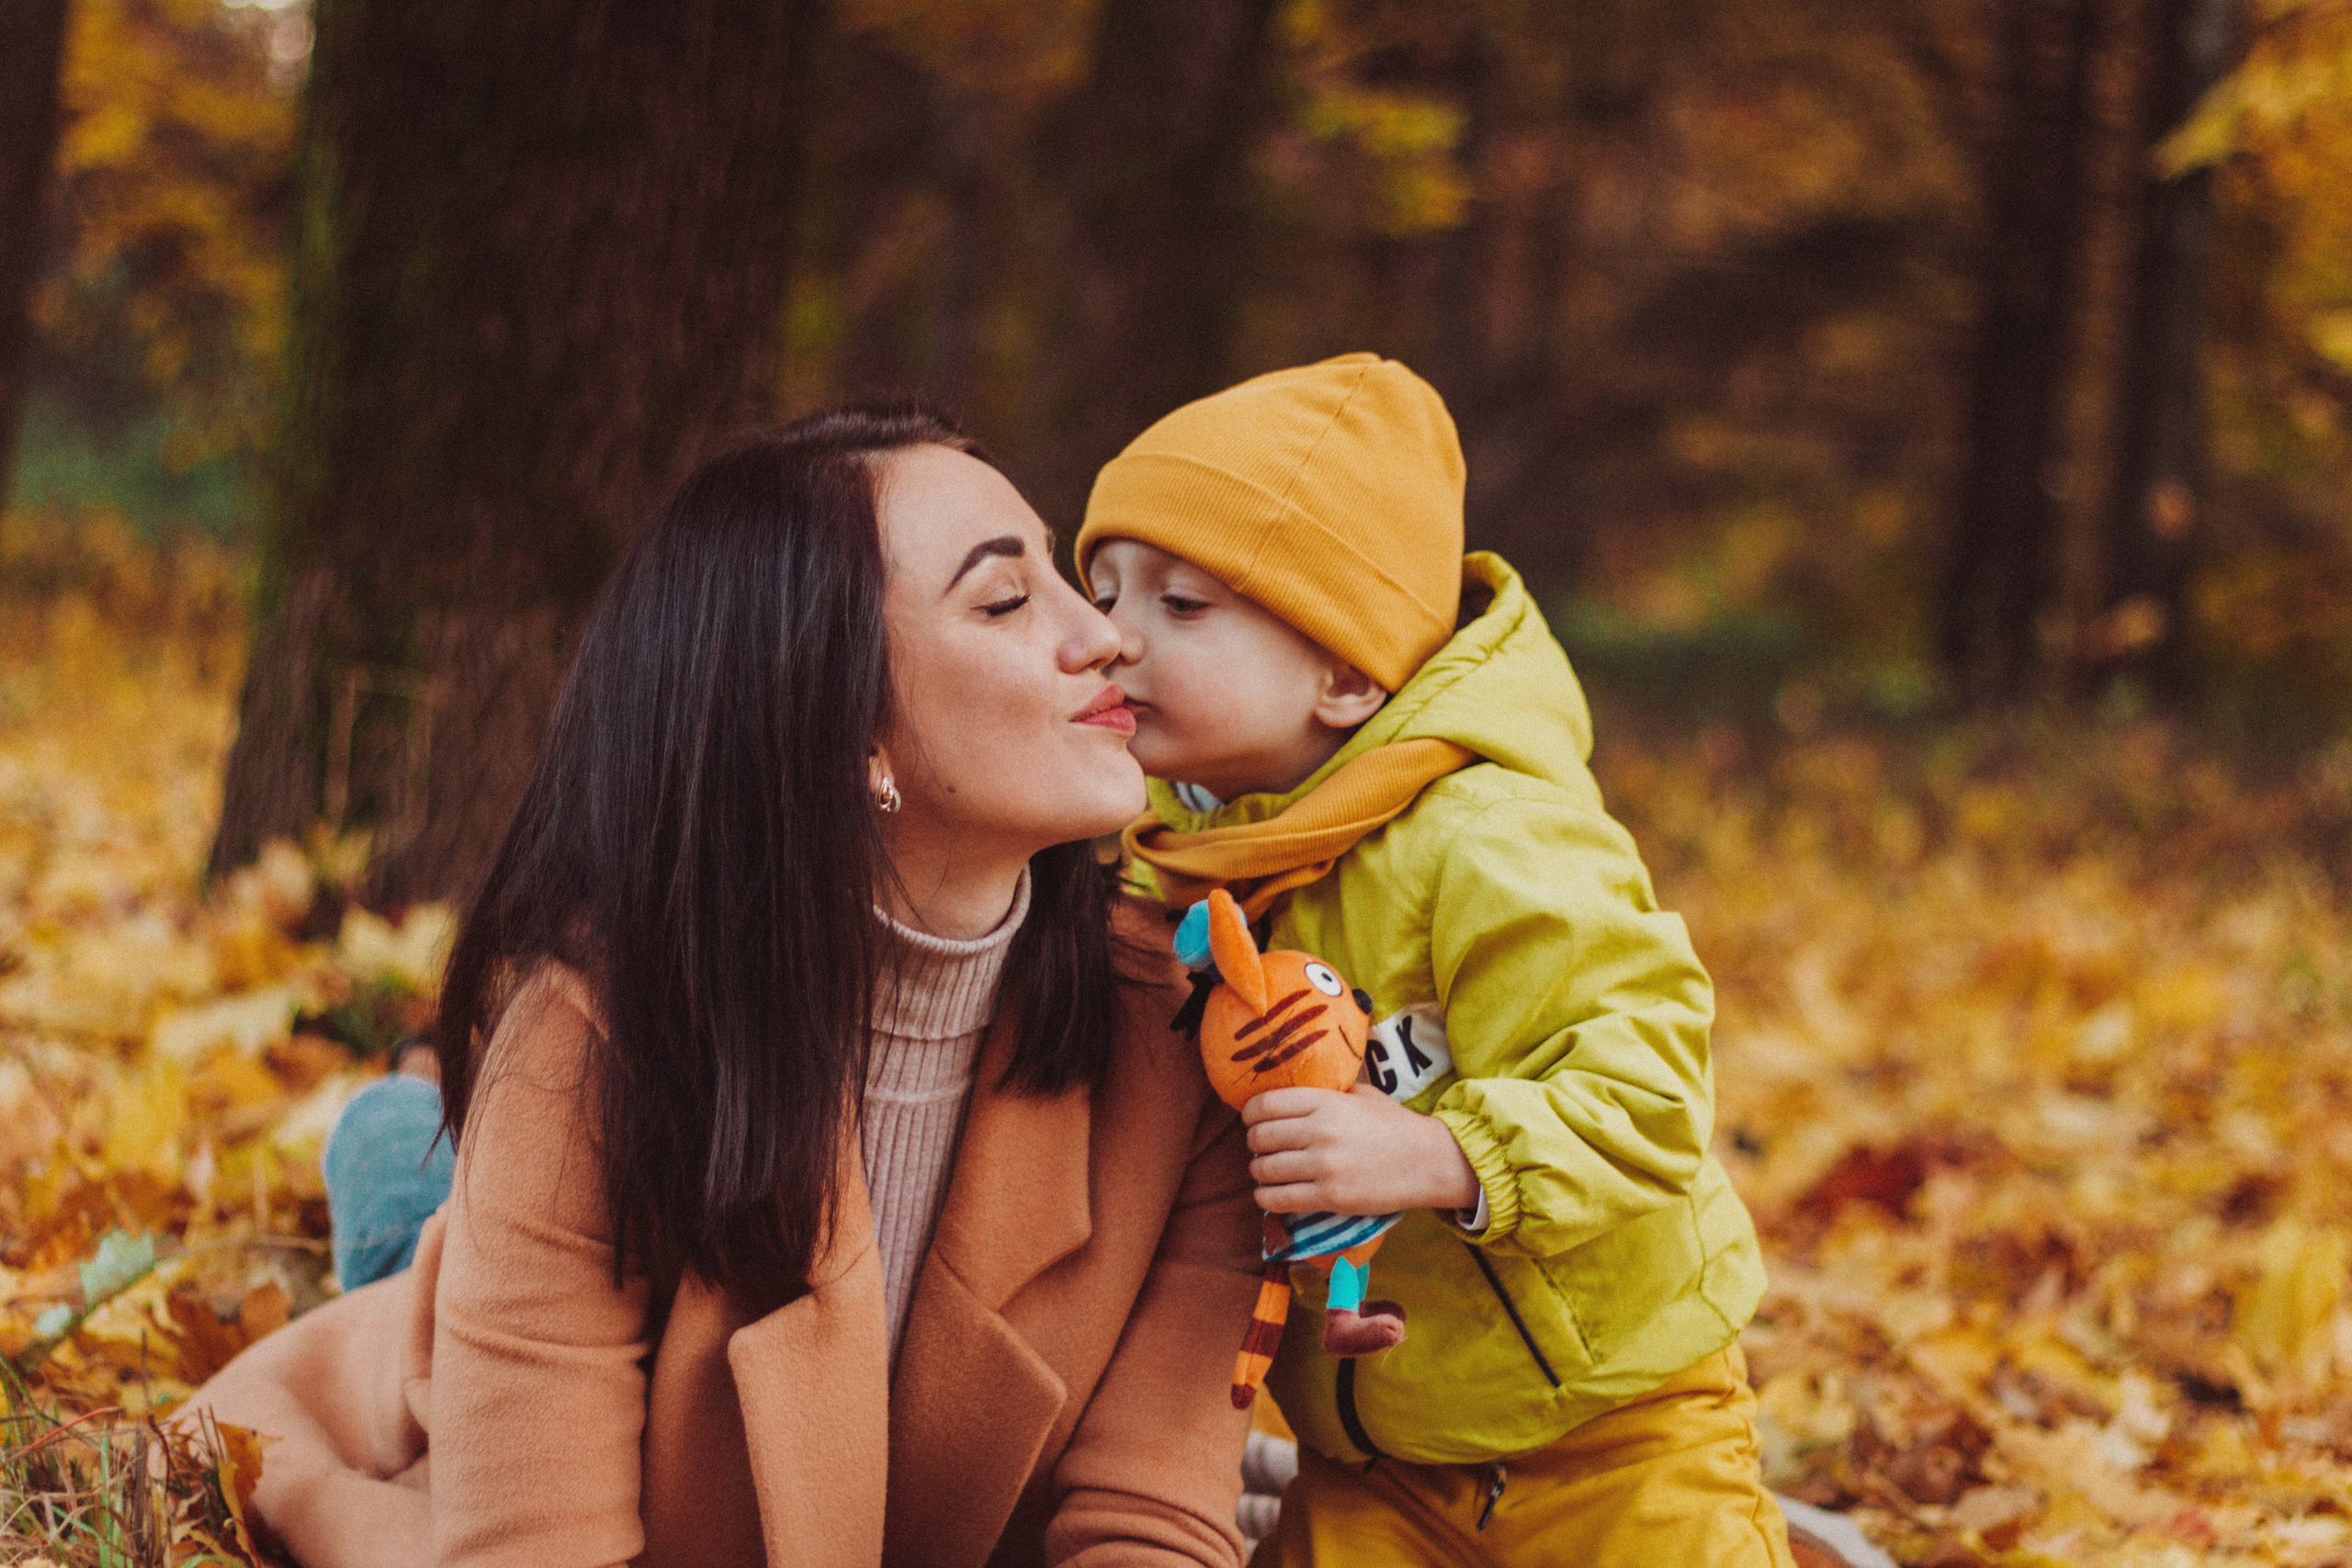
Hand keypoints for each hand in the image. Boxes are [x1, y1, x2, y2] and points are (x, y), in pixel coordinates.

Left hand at [1243, 1084, 1480, 1215]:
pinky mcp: (1330, 1197)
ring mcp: (1324, 1166)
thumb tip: (1294, 1089)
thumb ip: (1328, 1091)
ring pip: (1264, 1169)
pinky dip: (1265, 1198)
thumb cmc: (1394, 1126)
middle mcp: (1320, 1132)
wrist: (1429, 1161)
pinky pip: (1279, 1199)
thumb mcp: (1363, 1095)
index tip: (1251, 1119)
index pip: (1266, 1104)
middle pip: (1260, 1137)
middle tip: (1260, 1147)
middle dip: (1254, 1143)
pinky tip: (1267, 1194)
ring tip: (1265, 1170)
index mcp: (1326, 1102)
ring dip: (1258, 1171)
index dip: (1250, 1112)